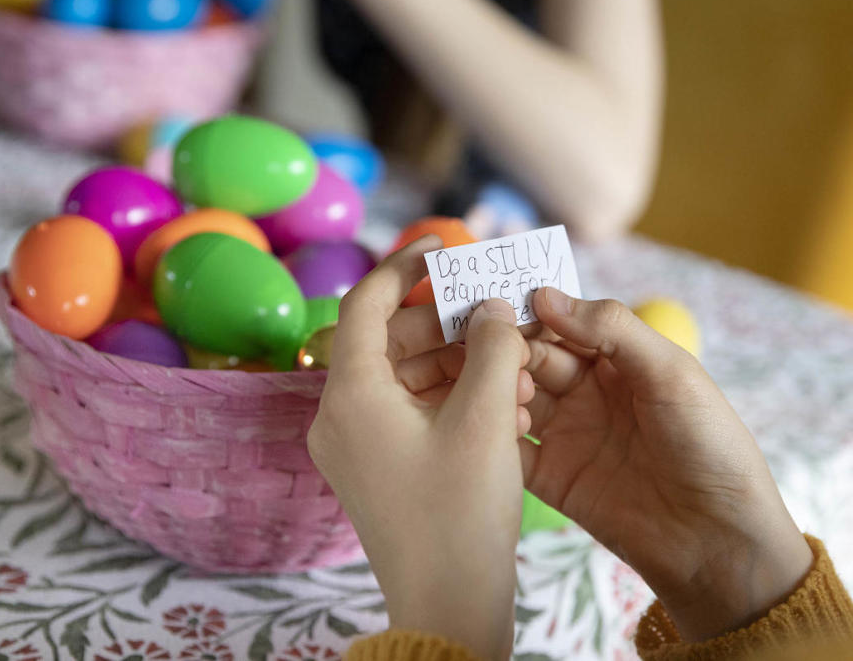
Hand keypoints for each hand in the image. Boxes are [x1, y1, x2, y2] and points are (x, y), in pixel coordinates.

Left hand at [307, 237, 533, 660]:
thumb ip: (490, 347)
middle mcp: (340, 416)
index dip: (403, 266)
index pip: (366, 304)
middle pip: (391, 341)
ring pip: (406, 377)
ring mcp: (356, 446)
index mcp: (350, 395)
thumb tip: (492, 308)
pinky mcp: (378, 468)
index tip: (442, 245)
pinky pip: (411, 411)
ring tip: (512, 366)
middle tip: (499, 316)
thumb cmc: (461, 514)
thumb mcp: (484, 419)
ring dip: (458, 363)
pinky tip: (502, 402)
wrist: (447, 608)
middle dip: (448, 325)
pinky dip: (451, 397)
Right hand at [521, 288, 813, 640]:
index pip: (563, 323)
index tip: (499, 306)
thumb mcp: (670, 372)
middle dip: (509, 349)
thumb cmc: (710, 446)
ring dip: (500, 388)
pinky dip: (494, 433)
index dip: (532, 313)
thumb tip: (544, 295)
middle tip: (488, 350)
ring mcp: (567, 434)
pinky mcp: (551, 479)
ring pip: (515, 398)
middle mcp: (588, 392)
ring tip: (501, 390)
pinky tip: (492, 424)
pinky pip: (510, 449)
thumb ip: (611, 328)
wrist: (717, 540)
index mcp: (620, 359)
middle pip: (532, 357)